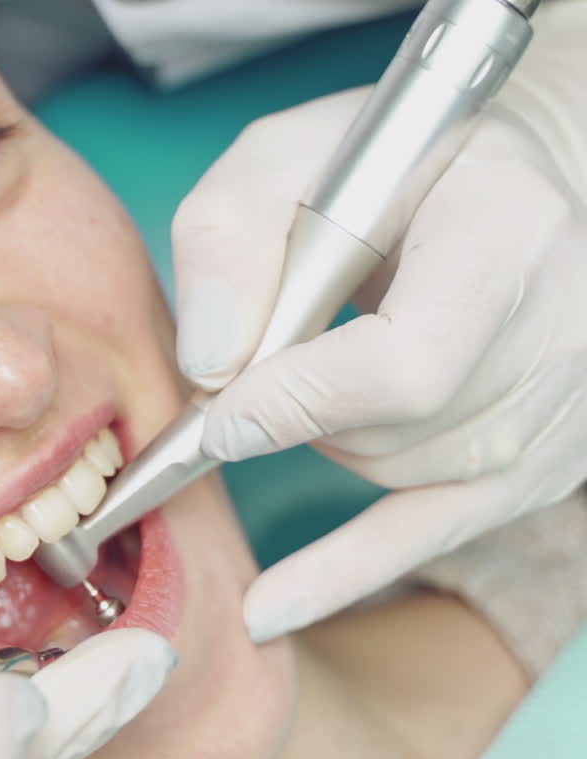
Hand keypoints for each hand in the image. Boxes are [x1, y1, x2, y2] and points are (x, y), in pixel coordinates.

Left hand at [171, 0, 586, 640]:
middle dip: (291, 417)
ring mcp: (566, 410)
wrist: (511, 181)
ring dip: (317, 439)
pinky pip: (433, 534)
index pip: (411, 366)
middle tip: (233, 377)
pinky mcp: (541, 461)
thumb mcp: (287, 152)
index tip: (215, 416)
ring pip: (398, 476)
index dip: (301, 403)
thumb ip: (231, 236)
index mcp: (506, 232)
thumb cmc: (382, 160)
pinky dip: (344, 571)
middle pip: (398, 431)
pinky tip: (271, 607)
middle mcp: (564, 331)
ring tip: (304, 366)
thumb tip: (208, 363)